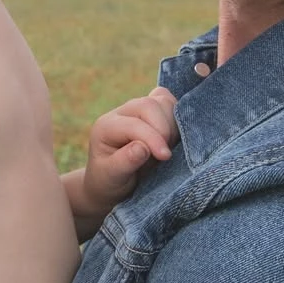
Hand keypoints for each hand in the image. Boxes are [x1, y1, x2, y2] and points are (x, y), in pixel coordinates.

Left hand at [82, 86, 177, 215]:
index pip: (134, 124)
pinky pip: (170, 102)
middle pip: (149, 104)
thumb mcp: (111, 177)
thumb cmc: (109, 181)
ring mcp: (138, 109)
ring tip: (168, 147)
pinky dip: (177, 116)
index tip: (165, 157)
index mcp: (106, 127)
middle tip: (165, 155)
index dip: (153, 138)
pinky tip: (173, 137)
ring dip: (173, 123)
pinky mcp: (153, 111)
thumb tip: (142, 147)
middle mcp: (121, 113)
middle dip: (164, 129)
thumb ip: (125, 162)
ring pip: (162, 101)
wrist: (111, 181)